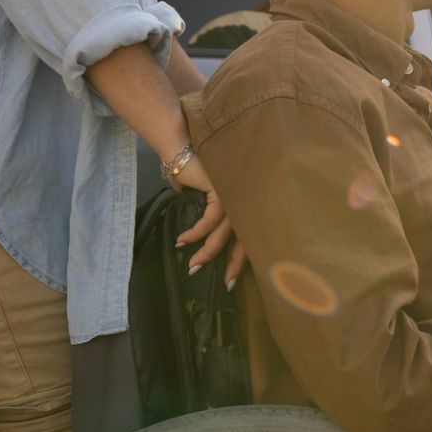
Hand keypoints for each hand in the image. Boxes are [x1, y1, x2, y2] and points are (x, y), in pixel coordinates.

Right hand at [170, 155, 243, 286]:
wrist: (182, 147)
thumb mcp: (201, 197)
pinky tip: (183, 241)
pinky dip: (196, 232)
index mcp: (243, 203)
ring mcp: (236, 195)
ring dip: (207, 251)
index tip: (232, 279)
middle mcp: (244, 200)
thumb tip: (200, 232)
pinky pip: (210, 220)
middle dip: (234, 264)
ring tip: (192, 265)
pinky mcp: (222, 191)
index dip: (242, 258)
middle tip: (225, 284)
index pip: (249, 235)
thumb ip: (207, 213)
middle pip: (245, 238)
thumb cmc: (191, 169)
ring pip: (225, 233)